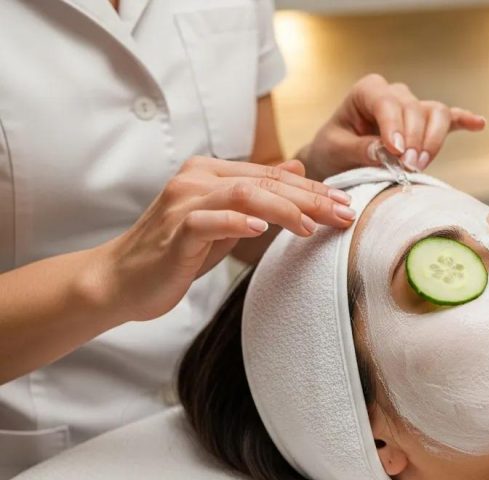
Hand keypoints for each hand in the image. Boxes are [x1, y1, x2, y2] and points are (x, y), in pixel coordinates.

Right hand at [93, 157, 352, 321]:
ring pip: (244, 194)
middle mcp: (196, 179)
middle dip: (310, 198)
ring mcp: (183, 203)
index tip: (346, 204)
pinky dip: (238, 223)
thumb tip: (299, 169)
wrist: (123, 280)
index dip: (313, 189)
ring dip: (285, 209)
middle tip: (344, 214)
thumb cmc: (177, 252)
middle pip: (264, 182)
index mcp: (210, 171)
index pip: (272, 175)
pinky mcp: (174, 231)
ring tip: (314, 226)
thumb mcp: (225, 219)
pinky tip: (263, 231)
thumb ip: (258, 193)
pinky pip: (209, 221)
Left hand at [298, 73, 485, 180]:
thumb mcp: (335, 150)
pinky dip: (463, 120)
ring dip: (433, 140)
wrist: (336, 159)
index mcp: (367, 92)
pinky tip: (478, 124)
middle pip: (415, 109)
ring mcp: (412, 108)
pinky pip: (449, 118)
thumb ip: (359, 149)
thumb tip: (386, 151)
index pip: (387, 102)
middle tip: (407, 167)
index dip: (394, 127)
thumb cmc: (332, 150)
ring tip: (421, 164)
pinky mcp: (425, 124)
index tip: (396, 153)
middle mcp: (393, 94)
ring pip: (435, 113)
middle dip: (414, 139)